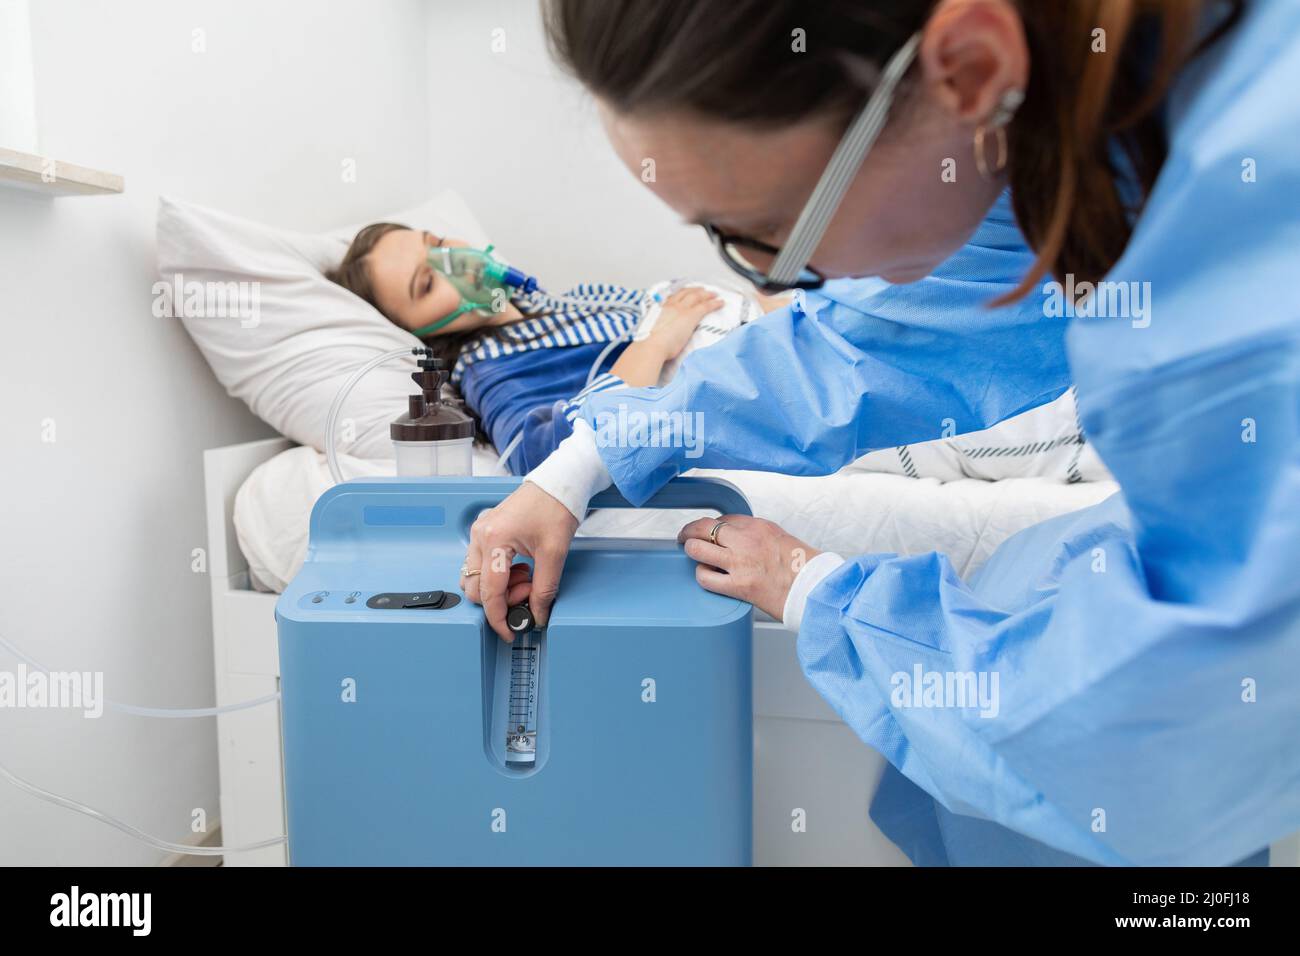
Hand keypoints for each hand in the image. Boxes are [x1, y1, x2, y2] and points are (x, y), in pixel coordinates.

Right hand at [463, 482, 579, 640]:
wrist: (557, 484)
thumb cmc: (555, 508)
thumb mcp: (554, 553)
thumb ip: (544, 589)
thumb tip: (537, 614)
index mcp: (494, 540)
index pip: (488, 592)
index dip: (498, 617)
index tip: (509, 630)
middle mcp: (480, 536)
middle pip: (474, 588)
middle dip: (501, 600)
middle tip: (529, 592)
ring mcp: (480, 533)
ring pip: (475, 577)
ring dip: (499, 588)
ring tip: (526, 578)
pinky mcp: (485, 533)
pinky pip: (481, 565)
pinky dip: (498, 576)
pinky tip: (519, 570)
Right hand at [646, 286, 722, 359]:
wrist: (652, 345)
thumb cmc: (649, 343)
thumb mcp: (651, 332)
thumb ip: (656, 329)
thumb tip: (657, 334)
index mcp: (660, 308)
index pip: (672, 297)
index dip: (681, 294)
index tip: (685, 293)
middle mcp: (671, 305)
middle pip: (686, 293)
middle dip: (695, 290)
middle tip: (702, 290)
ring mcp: (681, 309)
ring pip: (697, 296)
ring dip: (706, 294)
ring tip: (713, 294)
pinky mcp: (691, 315)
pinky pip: (706, 306)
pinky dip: (714, 303)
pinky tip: (720, 303)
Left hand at [677, 515, 819, 620]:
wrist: (813, 588)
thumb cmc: (802, 566)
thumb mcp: (780, 537)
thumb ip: (756, 535)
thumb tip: (736, 536)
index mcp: (758, 526)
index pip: (724, 518)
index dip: (711, 525)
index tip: (708, 531)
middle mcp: (746, 540)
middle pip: (703, 527)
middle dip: (690, 531)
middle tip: (685, 537)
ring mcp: (739, 563)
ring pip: (698, 548)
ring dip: (692, 550)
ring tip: (692, 554)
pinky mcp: (738, 586)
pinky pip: (705, 577)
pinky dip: (702, 575)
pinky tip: (706, 575)